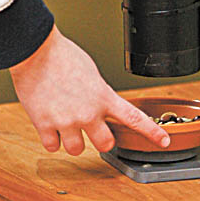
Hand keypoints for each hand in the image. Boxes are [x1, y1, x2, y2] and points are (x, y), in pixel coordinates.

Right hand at [9, 26, 170, 154]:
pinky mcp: (45, 125)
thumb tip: (99, 102)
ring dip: (73, 140)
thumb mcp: (91, 71)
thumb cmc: (61, 54)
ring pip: (77, 150)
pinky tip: (50, 124)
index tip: (163, 141)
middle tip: (93, 129)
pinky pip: (53, 146)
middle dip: (101, 139)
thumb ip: (99, 91)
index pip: (134, 118)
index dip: (152, 132)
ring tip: (66, 122)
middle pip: (106, 144)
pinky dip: (52, 138)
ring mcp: (66, 121)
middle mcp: (87, 112)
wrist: (35, 50)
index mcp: (103, 95)